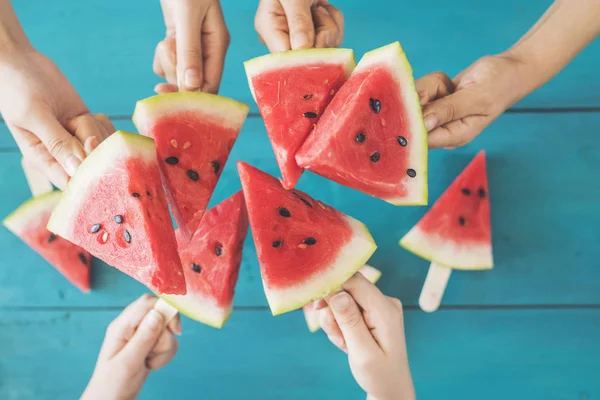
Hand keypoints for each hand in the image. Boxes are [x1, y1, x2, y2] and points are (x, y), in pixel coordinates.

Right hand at [0, 47, 113, 188]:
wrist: (19, 62)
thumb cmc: (17, 88)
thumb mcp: (34, 115)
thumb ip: (56, 142)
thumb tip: (77, 169)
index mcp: (43, 159)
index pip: (70, 182)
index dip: (86, 175)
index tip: (91, 151)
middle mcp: (62, 154)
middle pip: (92, 166)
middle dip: (93, 148)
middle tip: (81, 126)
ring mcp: (76, 140)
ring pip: (103, 150)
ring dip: (98, 132)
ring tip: (79, 117)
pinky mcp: (86, 126)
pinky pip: (106, 134)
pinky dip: (104, 125)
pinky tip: (91, 115)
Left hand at [81, 294, 181, 399]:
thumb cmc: (112, 384)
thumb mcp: (128, 362)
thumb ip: (143, 337)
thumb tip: (158, 313)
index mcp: (122, 326)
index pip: (147, 303)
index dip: (165, 310)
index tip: (174, 329)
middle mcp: (131, 327)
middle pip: (160, 314)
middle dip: (165, 333)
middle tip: (156, 351)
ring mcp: (140, 336)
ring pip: (166, 330)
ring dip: (165, 348)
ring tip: (150, 362)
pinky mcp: (148, 346)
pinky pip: (166, 342)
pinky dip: (165, 354)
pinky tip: (153, 364)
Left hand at [153, 0, 229, 93]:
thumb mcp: (187, 17)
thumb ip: (190, 51)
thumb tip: (191, 86)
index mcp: (218, 44)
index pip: (212, 83)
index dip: (193, 96)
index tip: (171, 99)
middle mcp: (209, 50)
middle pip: (196, 83)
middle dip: (177, 78)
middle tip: (161, 78)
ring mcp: (195, 47)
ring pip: (181, 74)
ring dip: (169, 65)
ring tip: (167, 43)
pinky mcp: (181, 43)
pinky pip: (171, 63)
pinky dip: (162, 59)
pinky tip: (163, 43)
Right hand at [255, 0, 343, 51]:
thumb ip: (298, 22)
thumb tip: (302, 50)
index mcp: (269, 28)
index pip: (285, 59)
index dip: (304, 58)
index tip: (318, 41)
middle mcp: (282, 38)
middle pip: (308, 57)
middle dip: (322, 34)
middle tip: (318, 9)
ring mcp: (299, 38)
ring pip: (325, 49)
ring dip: (330, 25)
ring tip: (320, 5)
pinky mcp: (313, 36)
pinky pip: (332, 39)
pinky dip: (334, 22)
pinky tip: (324, 8)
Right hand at [315, 274, 414, 399]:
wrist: (390, 386)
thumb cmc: (379, 374)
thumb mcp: (362, 353)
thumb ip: (350, 322)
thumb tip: (337, 293)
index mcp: (385, 310)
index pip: (355, 281)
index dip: (332, 286)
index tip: (318, 305)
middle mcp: (384, 302)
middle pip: (346, 289)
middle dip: (333, 311)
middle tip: (336, 336)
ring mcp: (378, 306)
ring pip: (343, 299)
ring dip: (336, 321)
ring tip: (344, 343)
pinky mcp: (371, 311)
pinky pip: (347, 308)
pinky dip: (341, 324)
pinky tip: (347, 341)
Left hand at [416, 53, 525, 148]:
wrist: (509, 68)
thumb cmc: (500, 84)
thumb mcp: (476, 98)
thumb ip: (449, 110)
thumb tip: (422, 124)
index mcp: (455, 136)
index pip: (423, 139)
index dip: (412, 124)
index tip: (415, 105)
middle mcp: (442, 129)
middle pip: (412, 119)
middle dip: (422, 100)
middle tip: (442, 91)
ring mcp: (436, 115)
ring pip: (413, 101)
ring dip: (429, 87)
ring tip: (450, 86)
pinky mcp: (434, 101)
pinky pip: (420, 90)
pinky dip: (432, 82)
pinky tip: (448, 83)